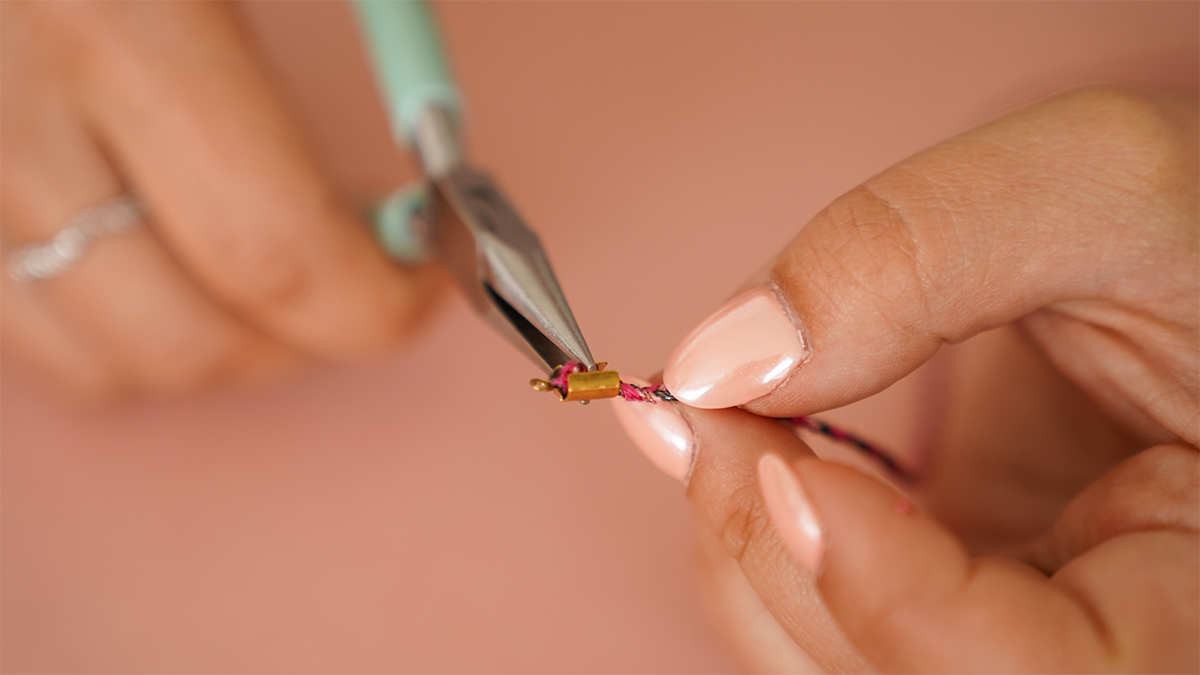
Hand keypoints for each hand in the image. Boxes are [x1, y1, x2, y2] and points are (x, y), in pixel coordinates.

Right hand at [0, 1, 439, 399]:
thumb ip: (376, 23)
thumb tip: (441, 152)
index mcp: (116, 25)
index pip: (274, 249)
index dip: (375, 301)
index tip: (430, 281)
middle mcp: (6, 120)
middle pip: (187, 339)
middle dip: (305, 337)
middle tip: (360, 270)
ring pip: (101, 360)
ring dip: (219, 342)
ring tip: (262, 253)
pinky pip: (24, 331)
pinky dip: (122, 325)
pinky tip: (164, 248)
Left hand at [614, 86, 1197, 671]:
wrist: (1192, 239)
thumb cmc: (1195, 214)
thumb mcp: (1095, 185)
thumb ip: (911, 256)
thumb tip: (717, 360)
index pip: (1052, 674)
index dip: (894, 599)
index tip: (787, 471)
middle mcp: (1114, 632)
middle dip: (777, 554)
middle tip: (693, 407)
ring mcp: (1018, 615)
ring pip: (840, 662)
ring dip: (745, 548)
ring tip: (708, 411)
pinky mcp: (954, 583)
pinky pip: (824, 608)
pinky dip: (756, 532)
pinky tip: (740, 436)